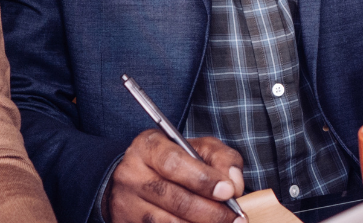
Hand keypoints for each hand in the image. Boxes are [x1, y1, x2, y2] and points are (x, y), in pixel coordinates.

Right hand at [106, 130, 244, 222]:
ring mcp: (127, 203)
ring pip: (167, 222)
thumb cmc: (175, 161)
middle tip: (236, 218)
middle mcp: (132, 175)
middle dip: (210, 212)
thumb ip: (221, 158)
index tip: (228, 192)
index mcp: (148, 147)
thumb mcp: (199, 148)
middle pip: (174, 198)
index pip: (173, 163)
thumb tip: (234, 184)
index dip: (203, 179)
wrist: (140, 178)